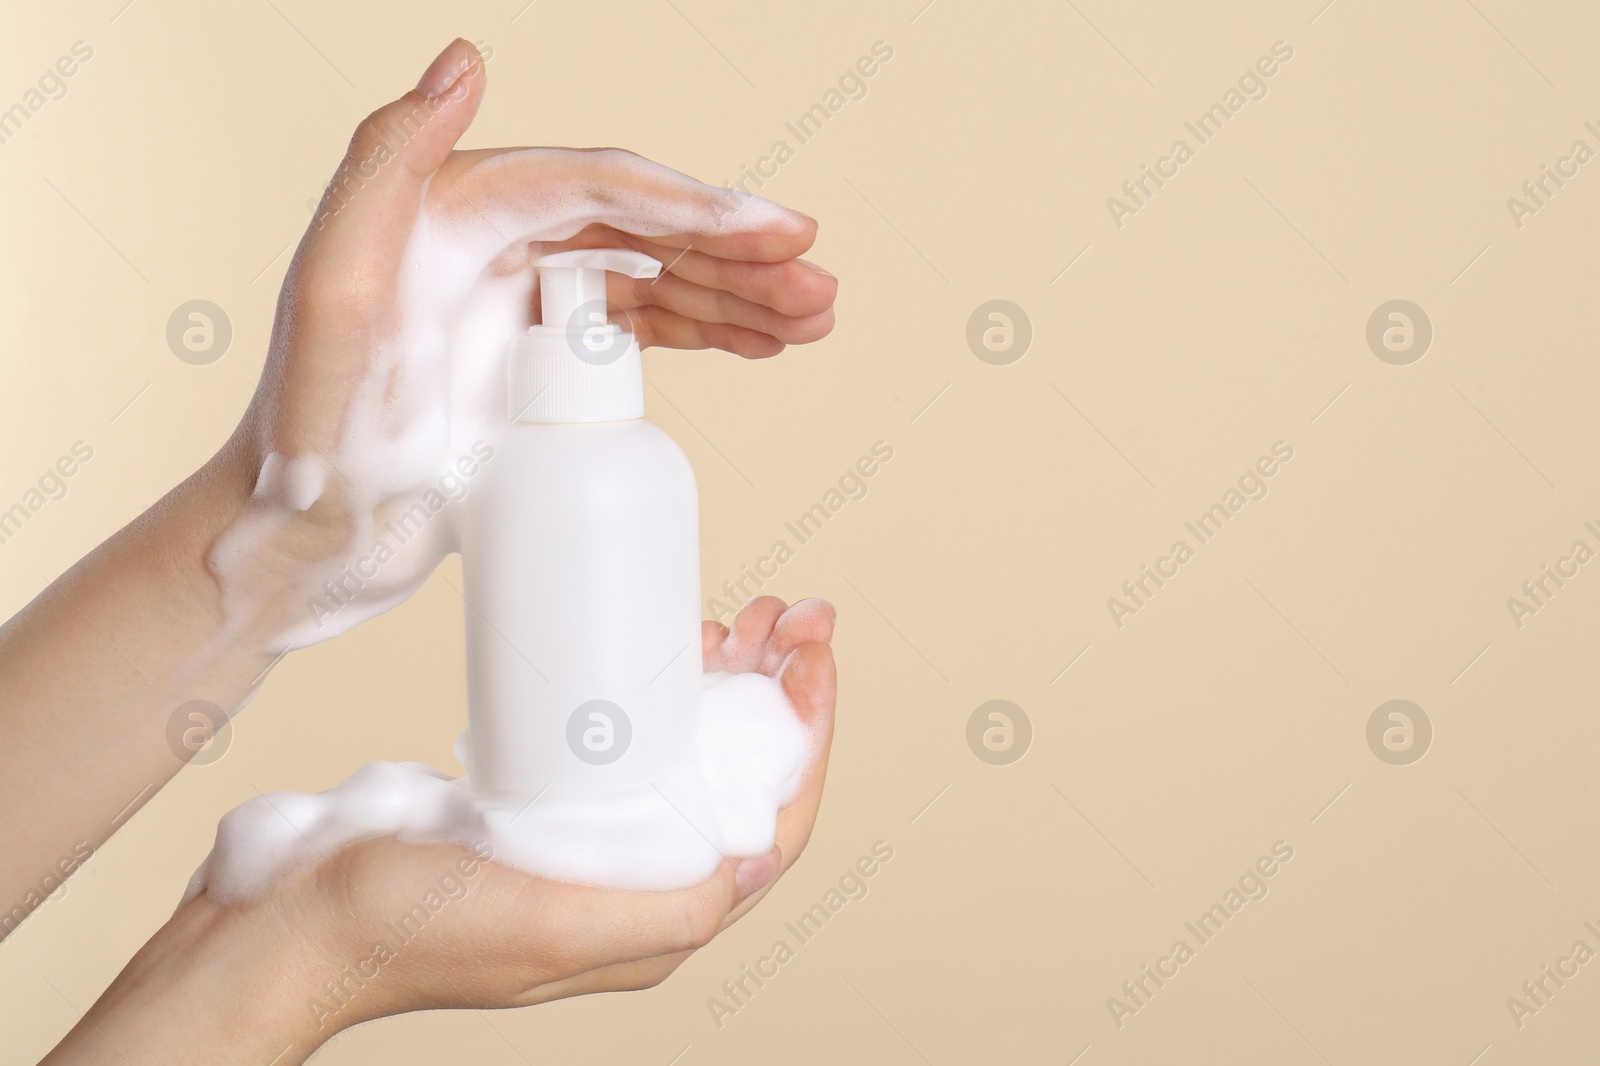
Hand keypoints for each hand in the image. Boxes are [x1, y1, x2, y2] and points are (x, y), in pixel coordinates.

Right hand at [41, 598, 835, 1064]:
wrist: (289, 920)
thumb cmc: (404, 928)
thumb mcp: (546, 923)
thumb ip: (658, 909)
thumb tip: (755, 864)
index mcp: (655, 916)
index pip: (773, 818)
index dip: (807, 735)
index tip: (812, 652)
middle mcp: (633, 881)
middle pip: (738, 775)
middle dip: (774, 690)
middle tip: (783, 609)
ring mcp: (585, 839)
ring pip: (688, 750)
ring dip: (726, 681)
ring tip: (736, 616)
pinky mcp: (535, 802)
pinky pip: (626, 738)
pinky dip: (657, 685)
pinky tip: (657, 644)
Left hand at [209, 38, 836, 648]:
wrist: (301, 545)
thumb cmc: (301, 436)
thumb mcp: (331, 294)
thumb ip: (385, 163)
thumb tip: (465, 60)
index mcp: (452, 210)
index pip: (597, 188)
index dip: (691, 205)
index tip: (773, 232)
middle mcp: (491, 246)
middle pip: (641, 230)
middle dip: (737, 254)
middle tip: (818, 282)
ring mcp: (518, 310)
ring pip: (653, 280)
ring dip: (738, 293)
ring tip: (815, 316)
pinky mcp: (535, 371)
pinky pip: (639, 334)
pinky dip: (705, 333)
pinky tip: (761, 341)